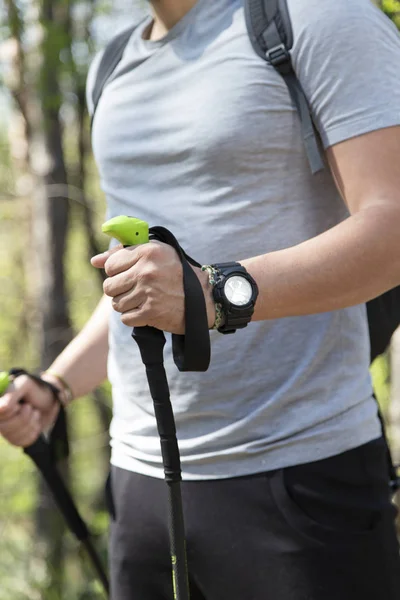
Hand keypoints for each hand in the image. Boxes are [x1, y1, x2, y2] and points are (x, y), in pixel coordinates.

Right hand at [0, 375, 59, 447]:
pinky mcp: (15, 439)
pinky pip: (21, 442)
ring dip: (30, 423)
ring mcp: (6, 429)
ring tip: (34, 413)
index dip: (7, 412)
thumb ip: (13, 393)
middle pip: (3, 428)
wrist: (52, 402)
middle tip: (30, 407)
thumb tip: (2, 407)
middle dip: (23, 417)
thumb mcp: (26, 384)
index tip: (18, 406)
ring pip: (13, 436)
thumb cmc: (37, 391)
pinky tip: (35, 423)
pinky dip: (33, 432)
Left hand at [91, 242, 215, 333]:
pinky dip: (134, 317)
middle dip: (118, 291)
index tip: (128, 275)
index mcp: (147, 252)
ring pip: (116, 304)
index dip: (116, 272)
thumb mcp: (155, 254)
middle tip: (134, 290)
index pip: (110, 265)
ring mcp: (148, 292)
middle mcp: (146, 271)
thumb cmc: (176, 273)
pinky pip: (125, 318)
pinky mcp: (150, 312)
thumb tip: (94, 261)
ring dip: (126, 305)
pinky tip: (146, 311)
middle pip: (109, 286)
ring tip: (142, 300)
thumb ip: (122, 254)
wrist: (203, 299)